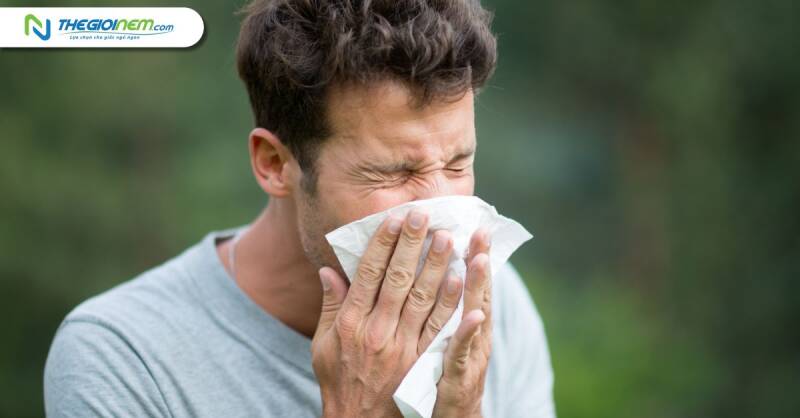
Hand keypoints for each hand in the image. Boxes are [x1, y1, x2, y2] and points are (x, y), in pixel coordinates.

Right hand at [312, 209, 463, 416]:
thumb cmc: (339, 380)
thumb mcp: (323, 344)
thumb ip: (330, 305)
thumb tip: (328, 270)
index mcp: (350, 322)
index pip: (368, 273)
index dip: (382, 243)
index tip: (394, 218)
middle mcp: (375, 330)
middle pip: (398, 279)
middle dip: (412, 244)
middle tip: (425, 215)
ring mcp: (401, 347)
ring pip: (422, 298)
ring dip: (436, 265)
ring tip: (447, 237)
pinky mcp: (421, 363)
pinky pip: (439, 327)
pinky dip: (450, 302)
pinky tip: (460, 279)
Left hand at [433, 228, 492, 417]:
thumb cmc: (442, 376)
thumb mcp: (442, 340)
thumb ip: (436, 309)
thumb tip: (438, 277)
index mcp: (462, 321)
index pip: (466, 281)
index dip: (472, 255)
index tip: (473, 226)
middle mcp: (473, 334)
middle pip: (476, 291)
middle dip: (480, 260)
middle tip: (482, 230)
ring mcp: (470, 354)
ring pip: (475, 315)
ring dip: (478, 287)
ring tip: (480, 258)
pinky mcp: (460, 376)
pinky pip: (462, 352)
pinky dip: (469, 333)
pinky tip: (474, 315)